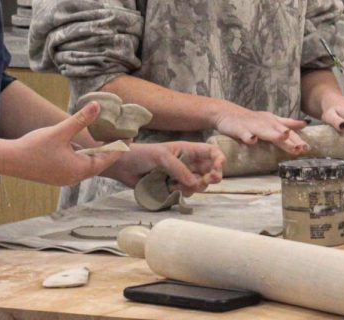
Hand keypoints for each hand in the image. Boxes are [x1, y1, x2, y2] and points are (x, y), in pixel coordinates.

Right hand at [3, 102, 125, 185]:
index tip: (130, 137)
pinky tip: (81, 146)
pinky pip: (76, 166)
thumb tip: (98, 105)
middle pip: (98, 163)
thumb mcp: (61, 131)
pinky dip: (83, 156)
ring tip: (105, 140)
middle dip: (110, 150)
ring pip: (86, 165)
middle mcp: (74, 177)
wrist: (8, 160)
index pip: (107, 158)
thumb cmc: (34, 147)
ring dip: (95, 153)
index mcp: (79, 169)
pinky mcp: (55, 176)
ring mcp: (64, 178)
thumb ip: (80, 119)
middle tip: (121, 137)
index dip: (120, 147)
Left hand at [102, 140, 225, 194]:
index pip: (212, 153)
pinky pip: (185, 194)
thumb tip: (194, 183)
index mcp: (189, 150)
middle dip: (210, 178)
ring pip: (198, 185)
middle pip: (209, 172)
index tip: (218, 168)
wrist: (123, 166)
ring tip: (174, 184)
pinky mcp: (173, 188)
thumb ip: (178, 168)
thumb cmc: (143, 154)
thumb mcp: (162, 156)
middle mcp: (188, 163)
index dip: (219, 159)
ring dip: (191, 187)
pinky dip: (179, 193)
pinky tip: (168, 189)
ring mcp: (181, 177)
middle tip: (203, 181)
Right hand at [213, 104, 309, 154]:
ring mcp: (253, 125)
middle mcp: (266, 122)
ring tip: (284, 137)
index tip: (308, 148)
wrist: (226, 112)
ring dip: (274, 134)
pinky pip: (244, 133)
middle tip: (301, 147)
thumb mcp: (271, 120)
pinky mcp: (240, 128)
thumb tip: (304, 124)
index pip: (288, 131)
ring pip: (265, 131)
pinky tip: (252, 140)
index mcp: (273, 121)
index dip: (298, 139)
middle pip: (280, 132)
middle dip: (290, 139)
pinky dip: (248, 136)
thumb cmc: (251, 119)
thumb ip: (287, 123)